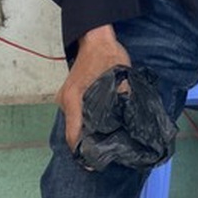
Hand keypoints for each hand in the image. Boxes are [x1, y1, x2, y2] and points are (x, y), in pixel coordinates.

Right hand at [56, 24, 130, 151]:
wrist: (95, 34)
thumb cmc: (106, 53)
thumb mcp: (119, 75)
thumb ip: (123, 96)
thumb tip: (132, 117)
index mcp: (73, 99)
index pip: (72, 135)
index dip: (82, 152)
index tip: (94, 163)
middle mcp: (66, 100)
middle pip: (73, 130)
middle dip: (89, 143)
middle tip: (107, 153)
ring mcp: (67, 96)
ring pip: (75, 121)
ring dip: (88, 131)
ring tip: (107, 140)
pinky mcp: (72, 93)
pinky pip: (77, 113)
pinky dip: (87, 120)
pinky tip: (103, 124)